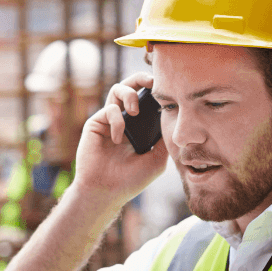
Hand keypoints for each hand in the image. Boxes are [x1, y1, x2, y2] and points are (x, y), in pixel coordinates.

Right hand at [72, 73, 169, 207]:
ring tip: (135, 111)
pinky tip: (119, 139)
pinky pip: (109, 110)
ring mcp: (109, 120)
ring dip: (129, 94)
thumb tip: (175, 118)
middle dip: (141, 78)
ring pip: (117, 89)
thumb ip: (164, 138)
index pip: (147, 100)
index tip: (167, 88)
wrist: (106, 191)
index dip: (155, 91)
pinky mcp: (96, 123)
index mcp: (139, 127)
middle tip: (152, 81)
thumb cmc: (131, 179)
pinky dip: (117, 121)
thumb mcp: (157, 159)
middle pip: (131, 86)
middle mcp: (124, 120)